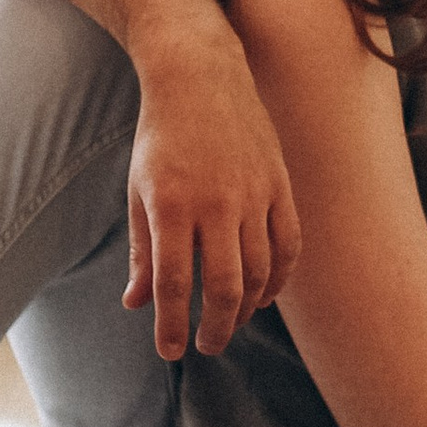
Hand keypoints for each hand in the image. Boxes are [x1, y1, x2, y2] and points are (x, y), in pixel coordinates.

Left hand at [122, 33, 302, 360]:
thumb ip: (142, 251)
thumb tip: (137, 304)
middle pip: (226, 286)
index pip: (175, 282)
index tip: (170, 351)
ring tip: (230, 320)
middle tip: (206, 345)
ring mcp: (254, 192)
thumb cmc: (160, 139)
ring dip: (247, 307)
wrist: (200, 75)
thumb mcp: (138, 191)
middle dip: (217, 327)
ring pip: (261, 271)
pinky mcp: (279, 183)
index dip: (172, 324)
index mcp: (171, 203)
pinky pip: (288, 244)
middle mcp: (217, 201)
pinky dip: (280, 277)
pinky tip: (264, 294)